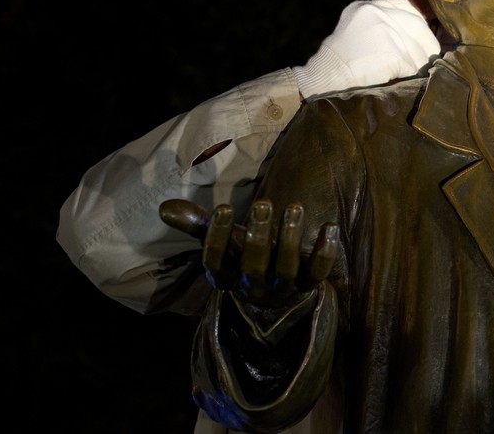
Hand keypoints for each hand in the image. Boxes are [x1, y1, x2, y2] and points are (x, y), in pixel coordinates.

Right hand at [159, 198, 339, 302]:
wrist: (275, 290)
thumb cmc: (243, 255)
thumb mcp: (222, 242)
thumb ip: (197, 225)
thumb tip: (164, 208)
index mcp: (225, 278)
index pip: (215, 262)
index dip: (217, 237)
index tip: (223, 207)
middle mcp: (252, 287)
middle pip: (253, 267)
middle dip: (257, 235)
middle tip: (262, 203)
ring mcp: (282, 289)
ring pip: (286, 269)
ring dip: (290, 238)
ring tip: (294, 206)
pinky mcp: (309, 286)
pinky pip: (318, 273)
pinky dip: (325, 252)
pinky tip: (329, 227)